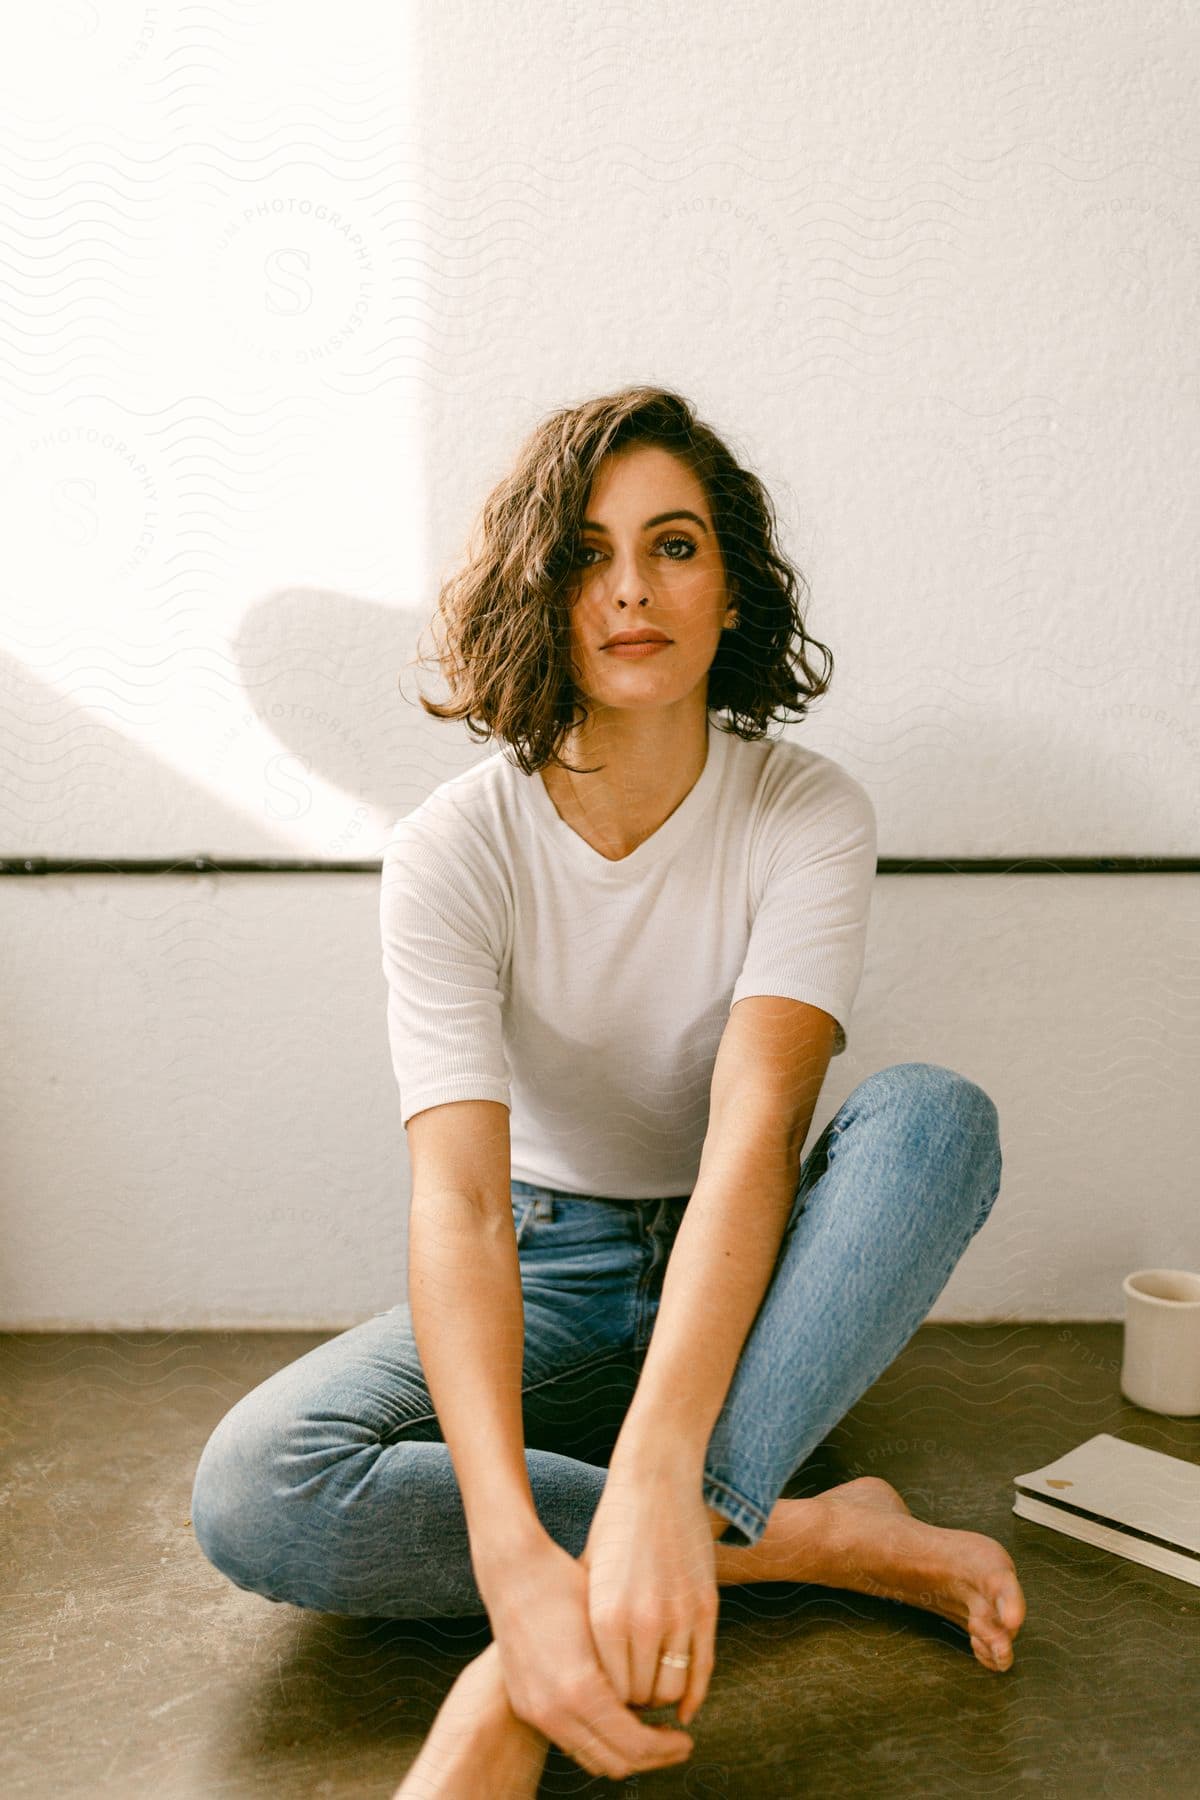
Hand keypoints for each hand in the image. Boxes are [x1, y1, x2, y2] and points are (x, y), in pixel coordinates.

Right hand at [476, 1530, 694, 1781]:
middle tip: (674, 1742)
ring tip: (648, 1730)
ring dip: (623, 1752)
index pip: (634, 1744)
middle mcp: (554, 1710)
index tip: (686, 1740)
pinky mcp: (526, 1706)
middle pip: (615, 1762)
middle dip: (651, 1757)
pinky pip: (571, 1743)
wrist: (512, 1572)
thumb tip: (662, 1705)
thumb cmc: (565, 1584)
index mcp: (580, 1688)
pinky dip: (597, 1740)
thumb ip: (631, 1673)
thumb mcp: (608, 1624)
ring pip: (592, 1760)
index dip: (667, 1747)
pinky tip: (615, 1716)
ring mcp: (537, 1711)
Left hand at [580, 1449, 718, 1726]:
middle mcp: (643, 1622)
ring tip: (650, 1694)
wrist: (656, 1481)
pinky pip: (703, 1669)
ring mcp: (679, 1615)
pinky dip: (694, 1696)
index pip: (607, 1692)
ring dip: (661, 1700)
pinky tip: (684, 1708)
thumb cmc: (613, 1528)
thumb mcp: (589, 1577)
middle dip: (632, 1706)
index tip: (602, 1701)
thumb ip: (588, 1628)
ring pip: (672, 1690)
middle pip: (639, 1696)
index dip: (605, 1702)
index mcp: (605, 1617)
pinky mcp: (706, 1607)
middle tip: (626, 1705)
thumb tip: (585, 1677)